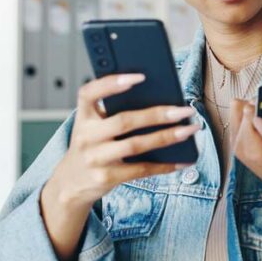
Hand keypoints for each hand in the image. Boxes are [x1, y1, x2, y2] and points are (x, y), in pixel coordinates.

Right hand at [44, 73, 199, 209]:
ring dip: (167, 137)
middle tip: (185, 110)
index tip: (140, 77)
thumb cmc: (92, 146)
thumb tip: (161, 101)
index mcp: (83, 116)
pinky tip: (183, 160)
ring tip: (190, 130)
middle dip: (158, 114)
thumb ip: (114, 112)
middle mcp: (86, 136)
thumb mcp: (94, 126)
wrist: (71, 183)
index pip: (89, 93)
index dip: (111, 83)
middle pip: (124, 121)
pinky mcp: (105, 178)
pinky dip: (165, 165)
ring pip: (135, 145)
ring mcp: (95, 158)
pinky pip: (141, 169)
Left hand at [230, 100, 261, 202]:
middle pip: (240, 109)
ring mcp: (238, 145)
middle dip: (261, 111)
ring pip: (238, 111)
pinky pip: (241, 119)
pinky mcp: (240, 142)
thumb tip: (259, 120)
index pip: (248, 114)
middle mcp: (240, 147)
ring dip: (259, 115)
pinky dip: (257, 119)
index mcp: (254, 151)